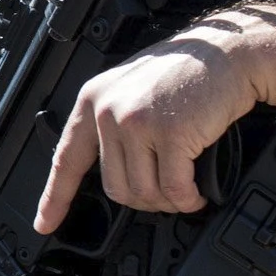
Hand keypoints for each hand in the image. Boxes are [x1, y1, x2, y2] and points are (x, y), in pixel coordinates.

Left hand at [36, 14, 270, 232]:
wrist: (229, 52)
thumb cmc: (188, 70)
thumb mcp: (132, 88)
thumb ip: (113, 122)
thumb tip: (114, 168)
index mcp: (93, 100)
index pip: (66, 159)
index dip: (55, 197)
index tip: (46, 222)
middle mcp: (109, 111)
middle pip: (114, 187)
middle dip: (143, 200)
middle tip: (165, 194)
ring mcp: (138, 122)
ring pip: (143, 192)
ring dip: (168, 202)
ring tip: (184, 193)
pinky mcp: (172, 134)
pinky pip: (174, 188)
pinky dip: (187, 200)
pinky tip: (195, 196)